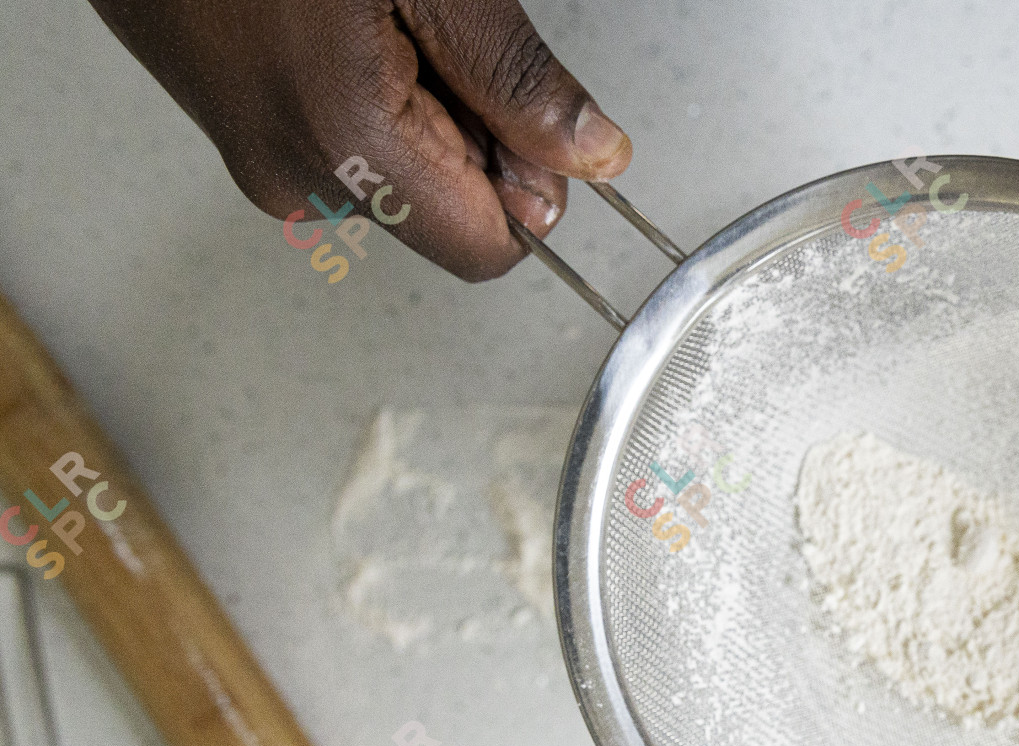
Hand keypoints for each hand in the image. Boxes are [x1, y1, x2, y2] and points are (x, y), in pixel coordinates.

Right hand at [88, 0, 632, 280]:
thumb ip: (517, 82)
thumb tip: (591, 153)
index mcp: (346, 146)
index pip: (489, 249)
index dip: (531, 186)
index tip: (533, 118)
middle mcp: (291, 173)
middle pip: (442, 212)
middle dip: (473, 134)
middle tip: (442, 34)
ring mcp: (250, 153)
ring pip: (392, 173)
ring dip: (418, 107)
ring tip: (377, 17)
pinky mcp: (228, 122)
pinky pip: (332, 139)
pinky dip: (362, 91)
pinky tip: (336, 23)